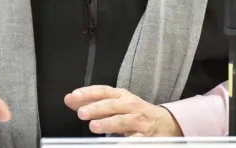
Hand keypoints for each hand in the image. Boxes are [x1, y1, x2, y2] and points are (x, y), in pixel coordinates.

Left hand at [64, 85, 182, 136]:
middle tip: (81, 112)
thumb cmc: (135, 112)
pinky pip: (136, 140)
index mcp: (121, 96)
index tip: (74, 97)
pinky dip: (127, 141)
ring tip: (95, 126)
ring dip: (108, 123)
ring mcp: (138, 121)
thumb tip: (70, 100)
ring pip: (123, 120)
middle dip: (96, 108)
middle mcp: (130, 106)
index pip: (103, 92)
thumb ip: (93, 102)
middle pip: (112, 105)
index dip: (88, 93)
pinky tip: (117, 144)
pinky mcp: (146, 136)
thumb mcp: (116, 104)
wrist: (165, 123)